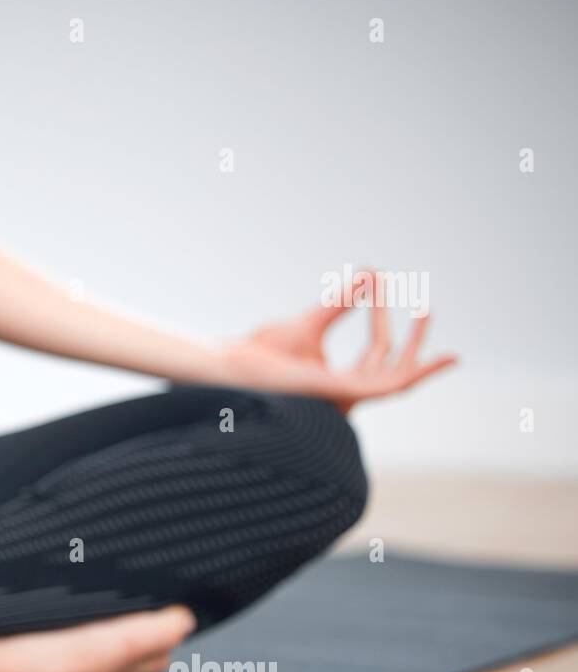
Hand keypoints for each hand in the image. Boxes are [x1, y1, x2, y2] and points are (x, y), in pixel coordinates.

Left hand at [219, 270, 457, 412]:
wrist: (237, 367)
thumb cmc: (264, 351)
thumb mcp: (313, 321)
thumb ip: (343, 302)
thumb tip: (369, 274)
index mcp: (339, 380)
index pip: (379, 354)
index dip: (395, 328)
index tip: (406, 298)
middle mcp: (346, 393)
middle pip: (393, 367)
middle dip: (416, 340)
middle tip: (428, 307)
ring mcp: (347, 398)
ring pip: (398, 377)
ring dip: (416, 346)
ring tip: (427, 310)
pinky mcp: (343, 396)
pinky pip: (387, 388)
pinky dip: (412, 373)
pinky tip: (434, 360)